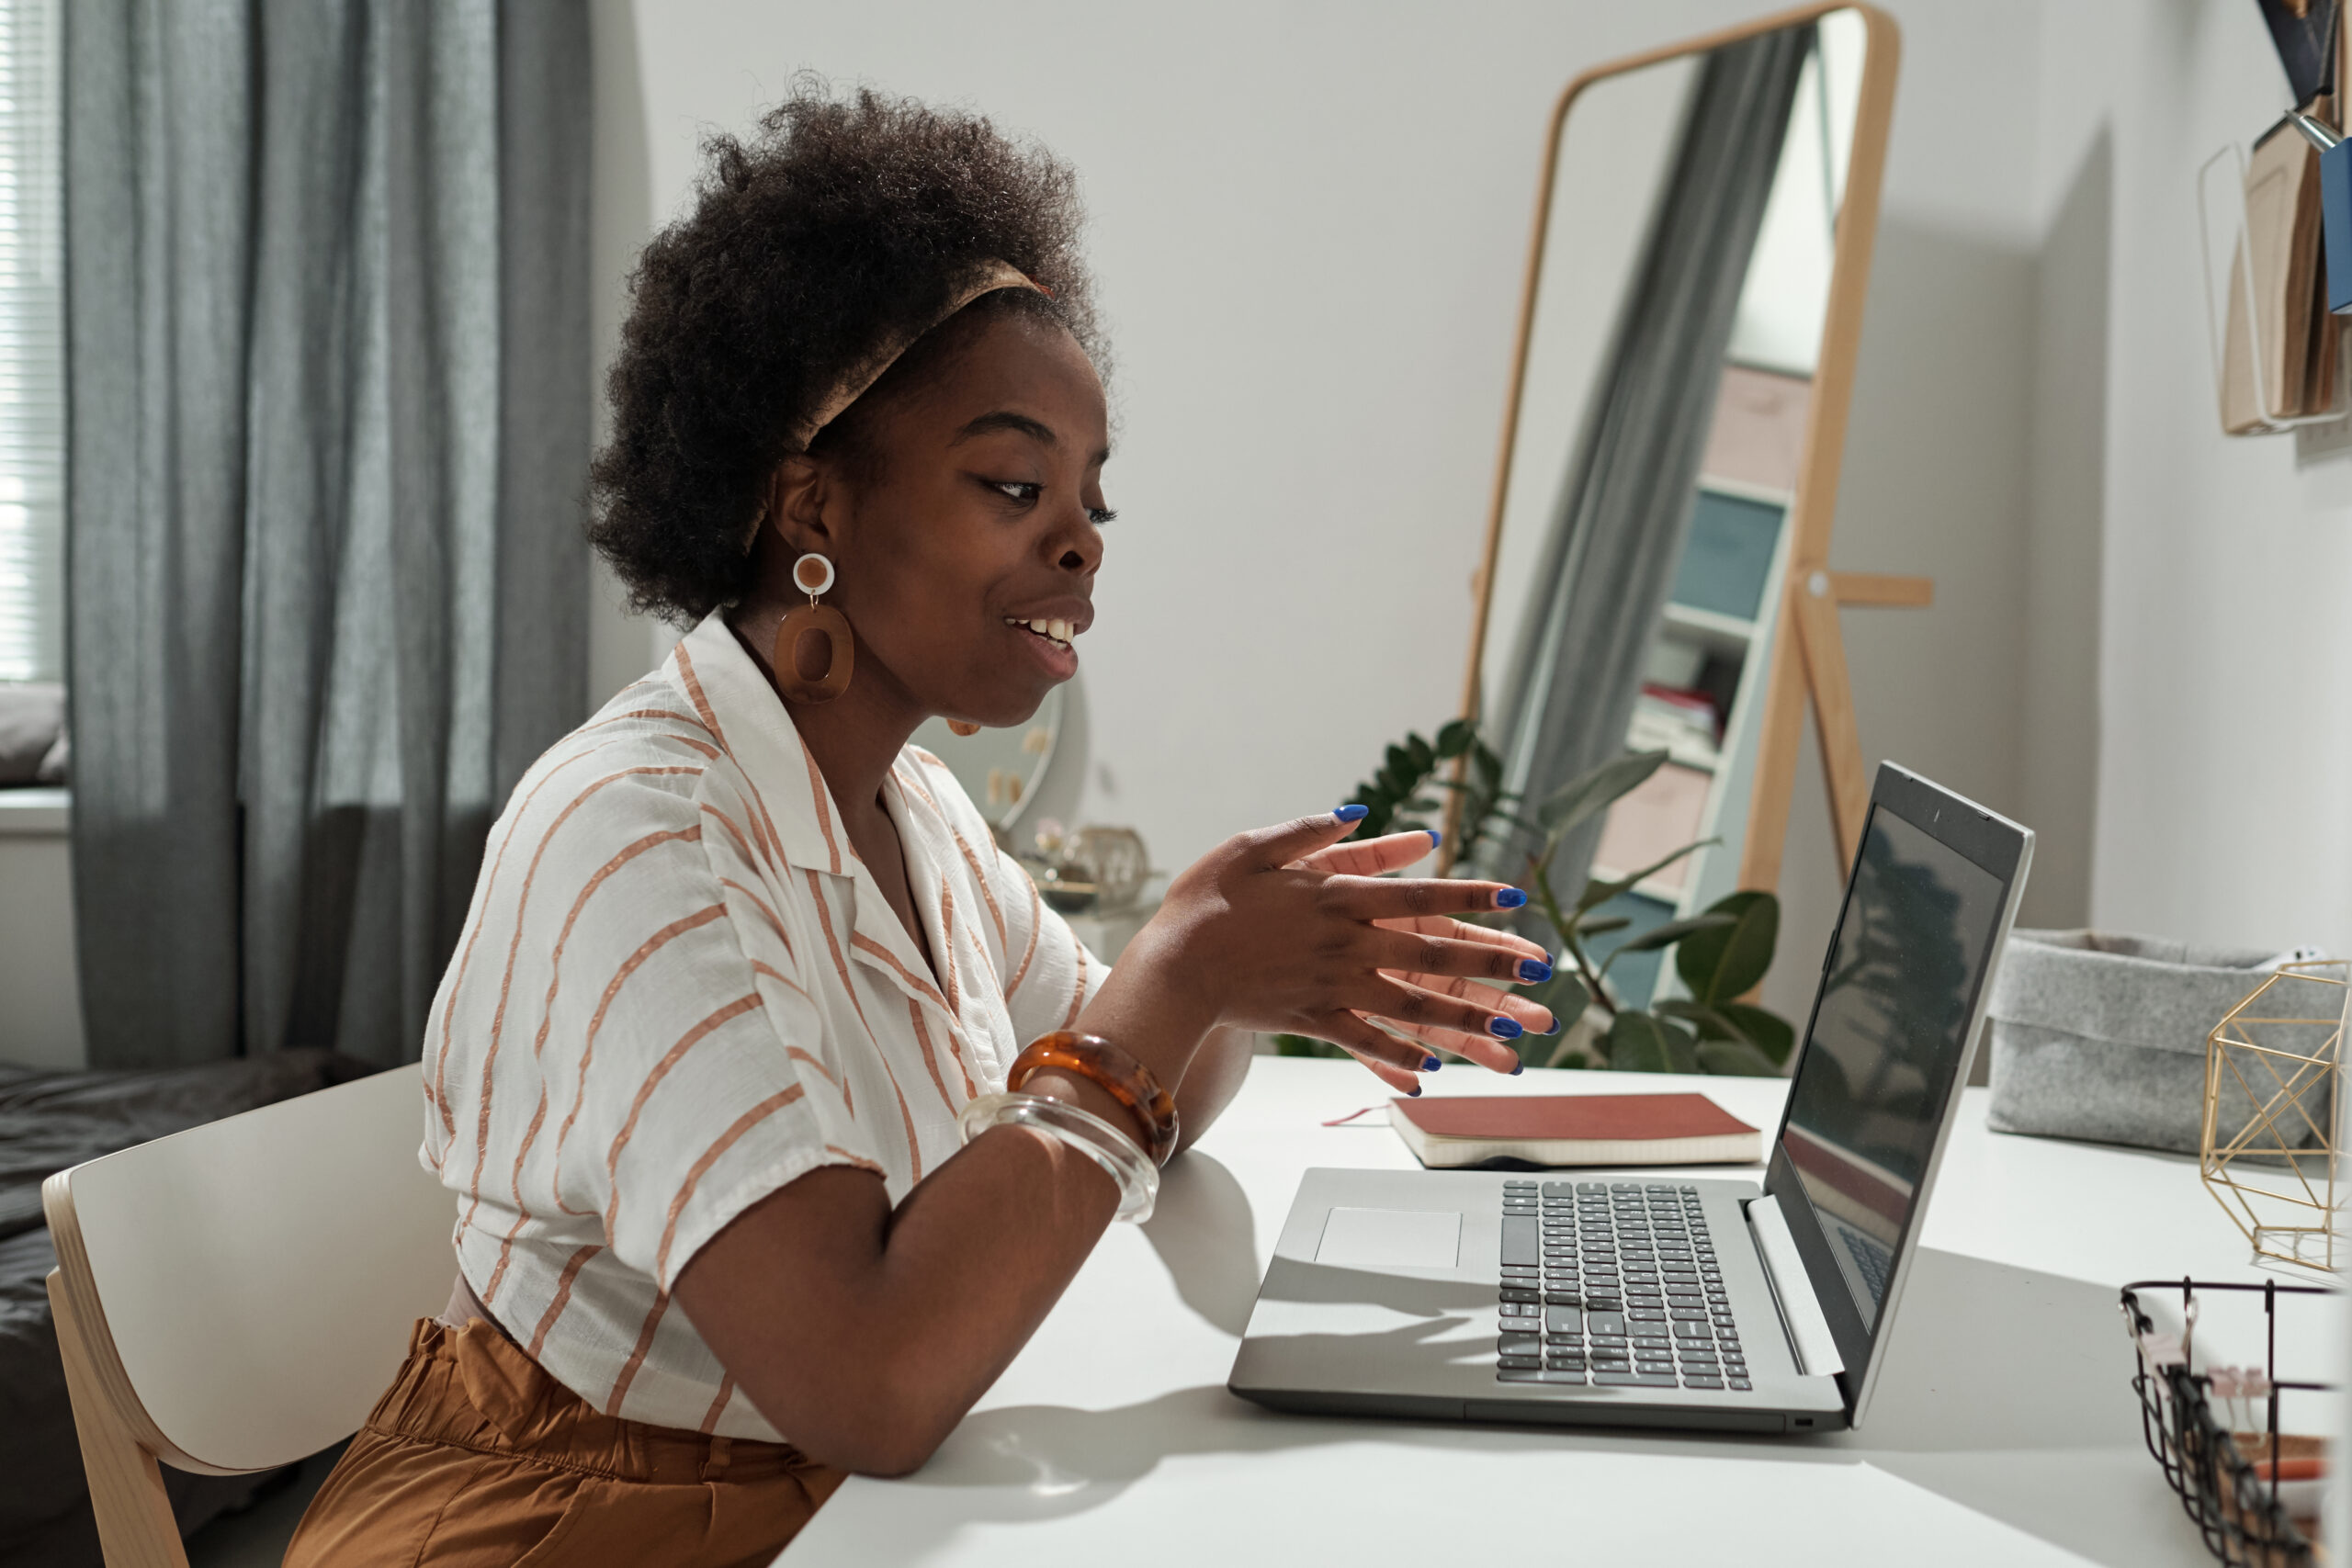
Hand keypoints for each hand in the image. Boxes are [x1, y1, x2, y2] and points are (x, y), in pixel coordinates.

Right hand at [1131, 808, 1558, 1093]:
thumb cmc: (1205, 901)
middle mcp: (1345, 944)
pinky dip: (1400, 1054)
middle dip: (1492, 962)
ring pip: (1413, 1004)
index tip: (1515, 898)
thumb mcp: (1253, 847)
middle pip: (1433, 953)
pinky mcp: (1312, 1020)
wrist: (1171, 966)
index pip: (1419, 894)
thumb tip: (1362, 813)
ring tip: (1512, 1030)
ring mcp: (1332, 986)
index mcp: (1336, 896)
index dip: (1471, 895)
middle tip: (1539, 970)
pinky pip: (1366, 1041)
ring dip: (1468, 1017)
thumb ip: (1312, 833)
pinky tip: (1433, 1069)